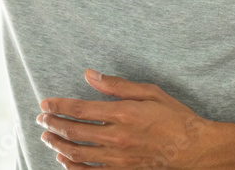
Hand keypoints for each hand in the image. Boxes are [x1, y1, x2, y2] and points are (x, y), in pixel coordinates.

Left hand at [37, 69, 215, 168]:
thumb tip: (89, 74)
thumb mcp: (149, 92)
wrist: (194, 149)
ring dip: (58, 145)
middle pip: (74, 132)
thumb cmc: (174, 117)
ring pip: (78, 153)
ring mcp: (119, 158)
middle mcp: (117, 137)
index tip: (44, 103)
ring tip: (47, 138)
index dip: (58, 106)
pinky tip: (64, 160)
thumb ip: (116, 84)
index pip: (80, 109)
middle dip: (53, 125)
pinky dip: (73, 167)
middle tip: (40, 120)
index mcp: (122, 113)